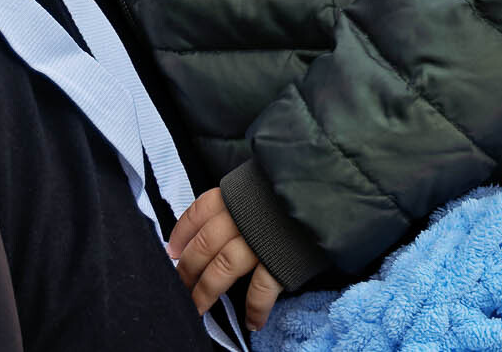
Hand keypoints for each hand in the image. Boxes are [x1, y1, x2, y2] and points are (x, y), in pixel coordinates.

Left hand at [167, 188, 285, 330]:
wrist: (329, 186)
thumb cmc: (294, 185)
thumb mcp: (262, 180)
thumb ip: (243, 196)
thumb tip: (226, 215)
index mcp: (234, 195)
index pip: (197, 214)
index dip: (182, 235)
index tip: (172, 251)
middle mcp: (240, 217)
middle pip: (203, 248)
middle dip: (187, 271)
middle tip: (181, 287)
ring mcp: (258, 241)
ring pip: (221, 271)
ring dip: (206, 293)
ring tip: (199, 310)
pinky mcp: (280, 261)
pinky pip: (260, 291)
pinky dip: (254, 309)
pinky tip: (252, 322)